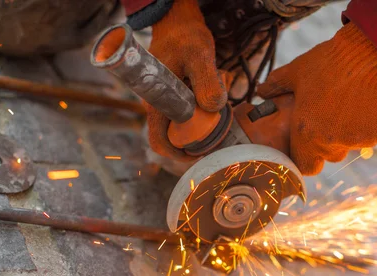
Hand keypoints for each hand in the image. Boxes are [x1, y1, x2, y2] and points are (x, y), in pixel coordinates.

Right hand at [146, 0, 226, 160]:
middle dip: (197, 140)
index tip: (200, 153)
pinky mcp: (174, 97)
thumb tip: (214, 108)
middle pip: (174, 138)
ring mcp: (165, 102)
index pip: (158, 141)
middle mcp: (157, 106)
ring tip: (220, 116)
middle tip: (219, 135)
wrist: (178, 20)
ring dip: (202, 126)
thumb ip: (207, 82)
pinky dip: (202, 114)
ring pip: (183, 127)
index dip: (178, 154)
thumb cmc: (184, 36)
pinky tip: (216, 102)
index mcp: (156, 102)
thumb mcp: (199, 56)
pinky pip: (187, 114)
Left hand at [257, 23, 376, 174]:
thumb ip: (276, 85)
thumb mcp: (297, 71)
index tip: (305, 144)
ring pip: (350, 144)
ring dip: (348, 131)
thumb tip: (261, 90)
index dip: (304, 157)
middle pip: (328, 155)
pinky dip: (368, 123)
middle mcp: (331, 143)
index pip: (304, 166)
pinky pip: (372, 135)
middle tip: (328, 115)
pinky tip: (368, 100)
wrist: (373, 53)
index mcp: (307, 134)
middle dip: (327, 141)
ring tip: (349, 101)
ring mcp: (358, 141)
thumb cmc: (330, 63)